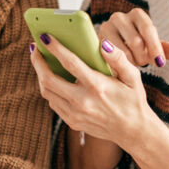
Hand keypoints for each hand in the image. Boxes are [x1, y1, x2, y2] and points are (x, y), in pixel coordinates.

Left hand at [30, 32, 164, 145]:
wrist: (134, 132)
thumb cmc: (133, 100)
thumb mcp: (133, 77)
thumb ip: (118, 58)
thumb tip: (102, 43)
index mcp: (97, 86)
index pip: (70, 63)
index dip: (55, 48)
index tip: (45, 36)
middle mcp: (83, 101)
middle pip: (49, 79)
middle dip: (38, 61)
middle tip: (34, 48)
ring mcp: (75, 114)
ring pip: (47, 92)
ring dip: (40, 75)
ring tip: (40, 60)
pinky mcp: (72, 122)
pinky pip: (53, 103)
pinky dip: (49, 89)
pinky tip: (50, 78)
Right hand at [98, 9, 168, 66]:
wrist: (111, 49)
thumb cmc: (136, 47)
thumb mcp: (151, 47)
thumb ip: (164, 49)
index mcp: (137, 14)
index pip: (148, 29)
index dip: (155, 47)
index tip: (160, 63)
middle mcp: (120, 17)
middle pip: (135, 40)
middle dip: (142, 57)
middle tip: (143, 64)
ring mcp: (106, 27)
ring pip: (122, 49)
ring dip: (130, 61)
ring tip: (132, 63)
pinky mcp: (96, 40)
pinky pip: (110, 56)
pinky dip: (118, 63)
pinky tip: (121, 67)